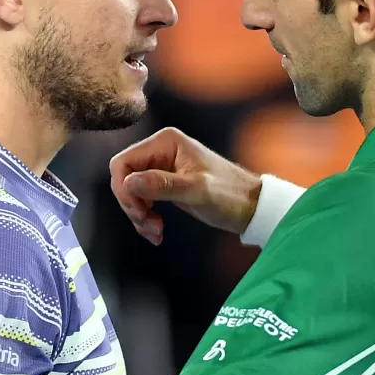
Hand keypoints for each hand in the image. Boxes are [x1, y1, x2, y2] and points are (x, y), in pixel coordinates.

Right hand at [108, 127, 261, 244]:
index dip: (124, 189)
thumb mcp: (196, 190)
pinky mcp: (166, 184)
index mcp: (166, 142)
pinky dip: (146, 217)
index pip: (123, 163)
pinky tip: (157, 231)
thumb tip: (128, 183)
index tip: (139, 212)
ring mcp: (162, 167)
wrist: (251, 207)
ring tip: (156, 232)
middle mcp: (161, 150)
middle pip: (124, 178)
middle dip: (132, 205)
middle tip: (150, 226)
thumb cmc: (230, 194)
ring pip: (131, 191)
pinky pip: (143, 199)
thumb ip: (162, 184)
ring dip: (139, 215)